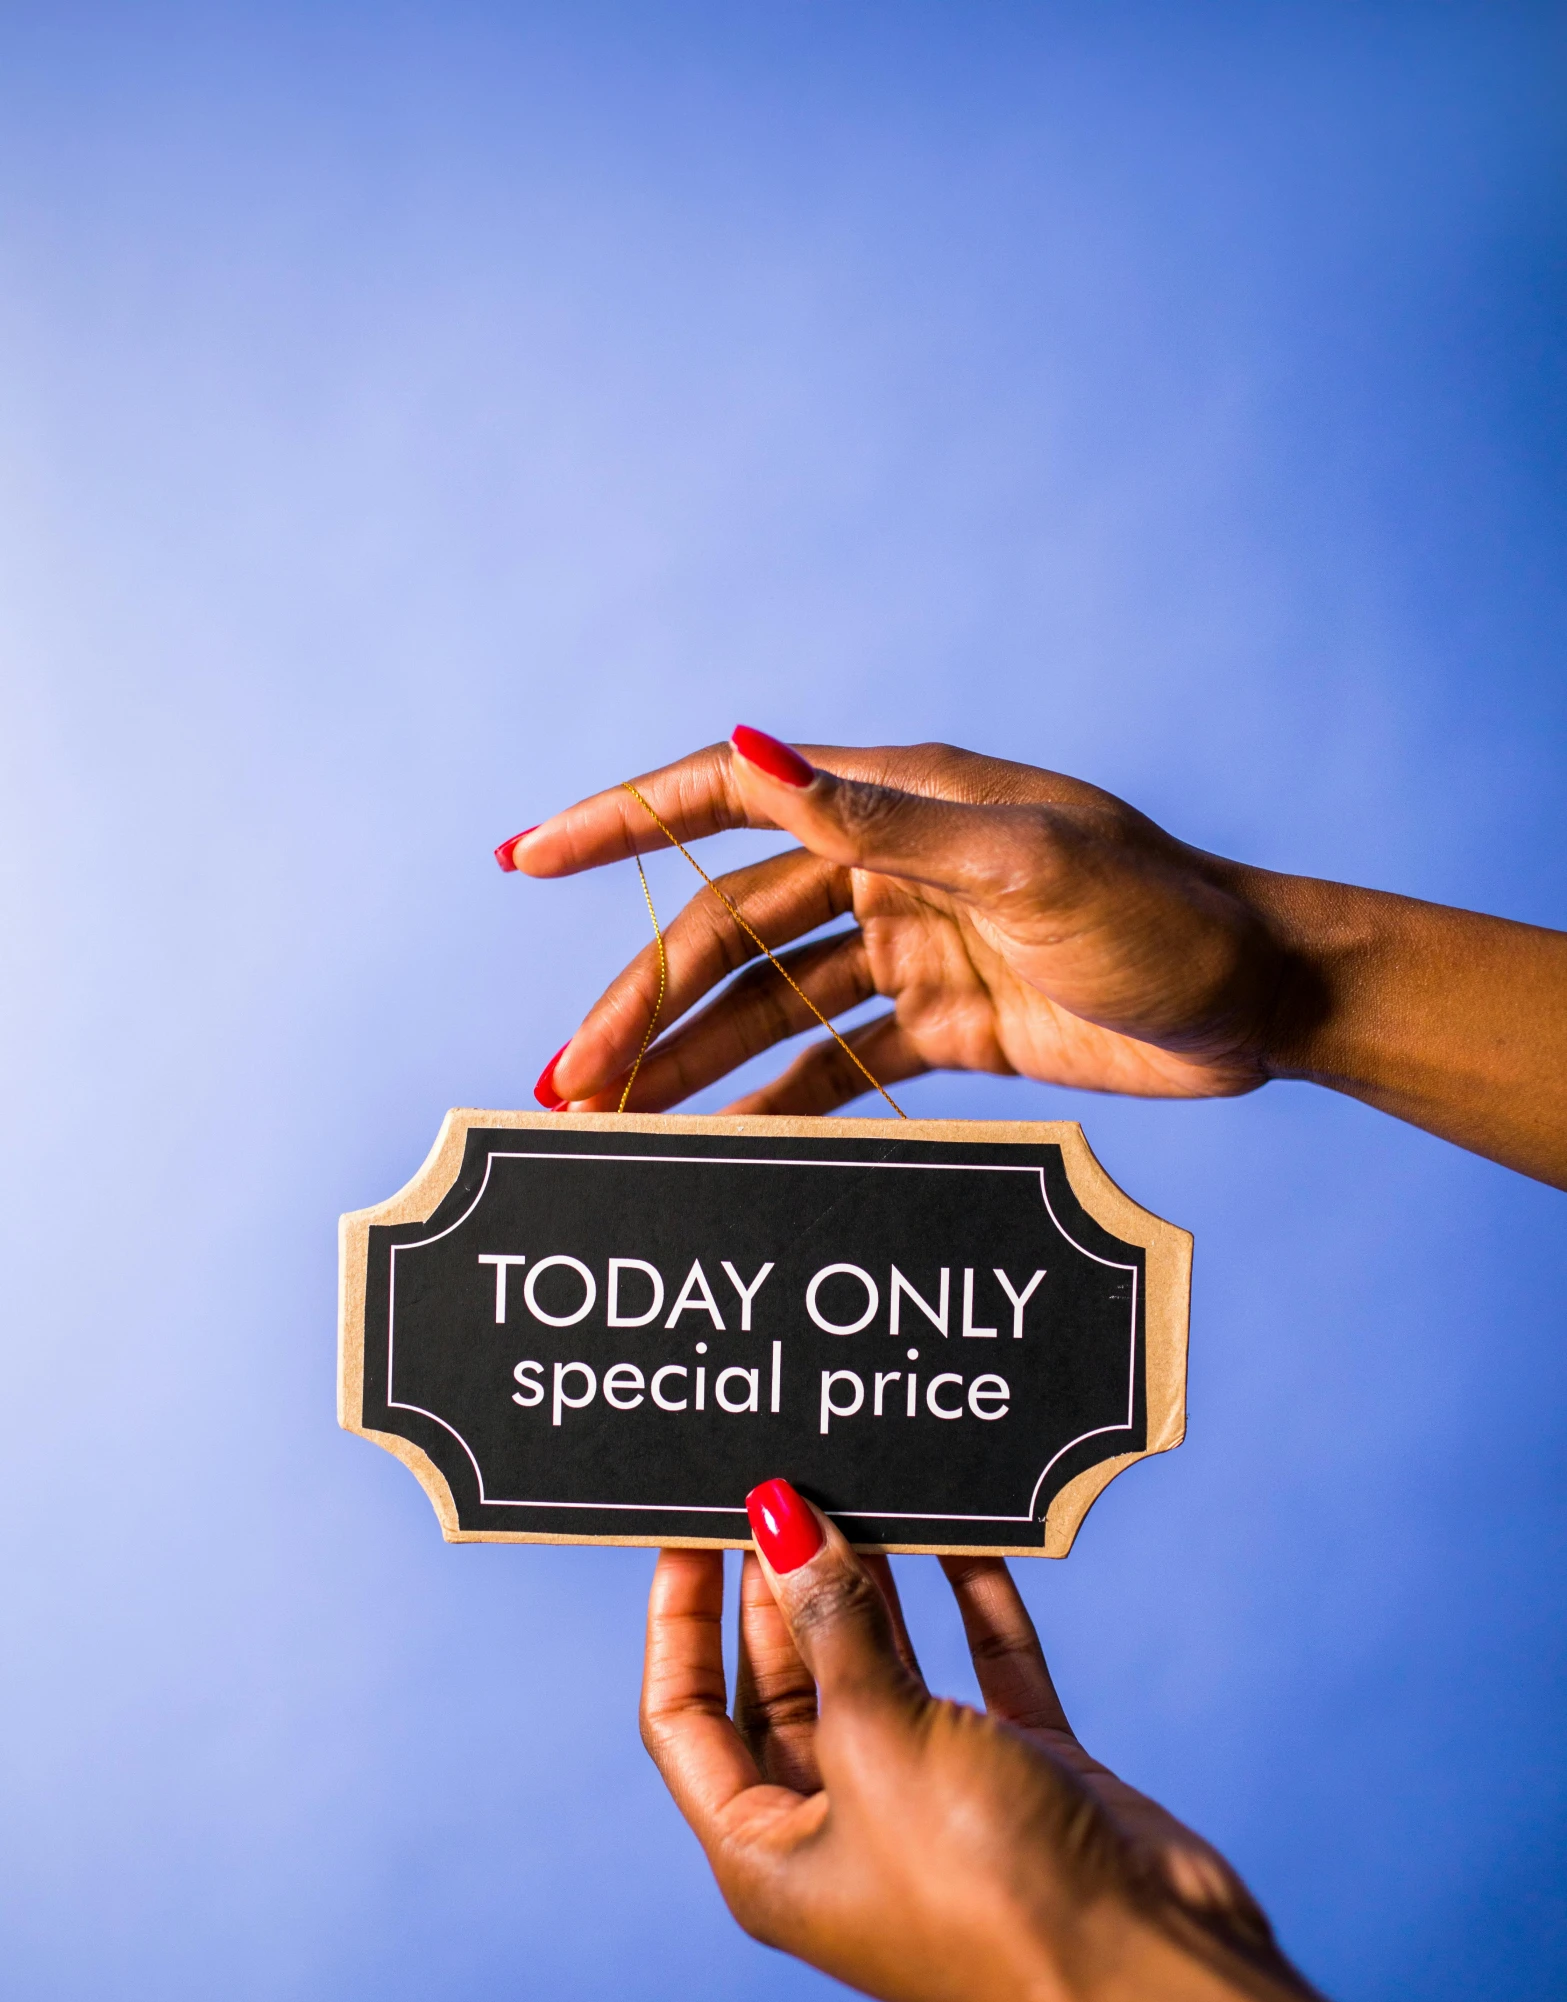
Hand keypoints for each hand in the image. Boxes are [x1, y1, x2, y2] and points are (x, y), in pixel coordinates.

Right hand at [507, 730, 1566, 1183]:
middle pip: (729, 932)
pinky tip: (715, 1152)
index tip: (525, 861)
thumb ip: (880, 821)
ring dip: (689, 1063)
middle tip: (566, 1084)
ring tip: (608, 1124)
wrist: (1265, 1002)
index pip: (726, 799)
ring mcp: (910, 949)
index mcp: (899, 803)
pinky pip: (830, 1066)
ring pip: (767, 1008)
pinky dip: (771, 1108)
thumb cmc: (1165, 914)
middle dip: (642, 1005)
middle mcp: (889, 867)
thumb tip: (750, 751)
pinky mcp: (942, 1026)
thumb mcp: (1025, 863)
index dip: (620, 824)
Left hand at [642, 1502, 1272, 2001]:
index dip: (681, 1618)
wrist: (1145, 1966)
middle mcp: (841, 1828)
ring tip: (857, 1487)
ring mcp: (934, 1802)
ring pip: (884, 1668)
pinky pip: (980, 1670)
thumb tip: (783, 1522)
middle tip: (783, 1485)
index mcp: (766, 1854)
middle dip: (780, 1587)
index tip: (687, 1524)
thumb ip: (831, 1624)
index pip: (686, 1715)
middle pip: (784, 1682)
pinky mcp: (1021, 1775)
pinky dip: (968, 1603)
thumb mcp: (877, 1738)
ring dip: (870, 1585)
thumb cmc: (981, 1884)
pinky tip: (963, 1531)